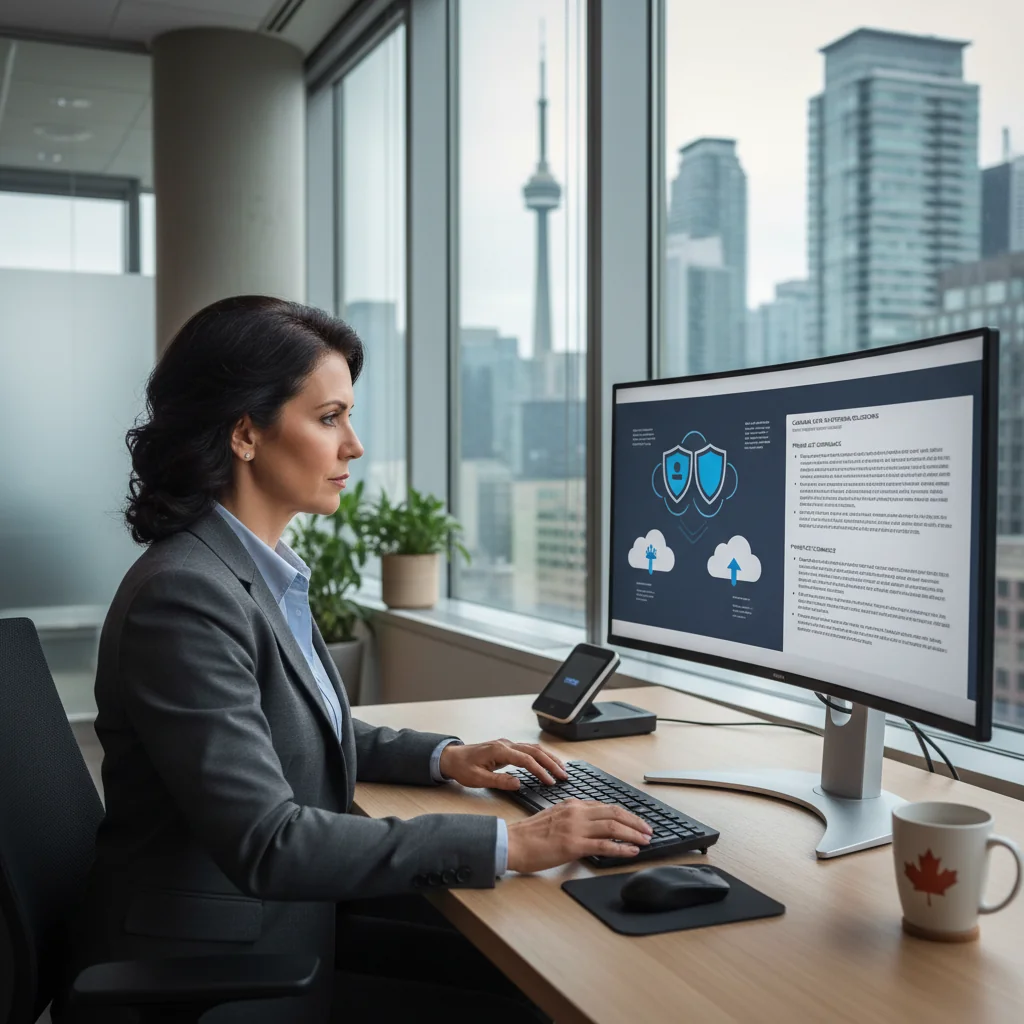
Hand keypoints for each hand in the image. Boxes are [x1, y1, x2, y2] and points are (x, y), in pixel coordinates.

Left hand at [438, 738, 569, 788]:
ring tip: (561, 769)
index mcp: (499, 750)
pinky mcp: (506, 748)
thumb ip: (498, 781)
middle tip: (564, 775)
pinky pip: (528, 750)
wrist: (451, 757)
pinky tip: (547, 762)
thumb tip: (518, 784)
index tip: (550, 781)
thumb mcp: (478, 779)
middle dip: (551, 763)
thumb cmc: (462, 768)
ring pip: (533, 748)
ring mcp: (507, 745)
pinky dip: (540, 756)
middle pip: (534, 751)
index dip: (540, 771)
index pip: (526, 760)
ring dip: (548, 758)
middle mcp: (506, 744)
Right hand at [506, 800, 653, 873]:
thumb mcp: (554, 817)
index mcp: (572, 805)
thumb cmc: (529, 834)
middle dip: (635, 822)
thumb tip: (591, 827)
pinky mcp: (573, 845)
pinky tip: (631, 852)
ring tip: (645, 840)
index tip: (636, 821)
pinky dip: (621, 848)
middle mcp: (576, 812)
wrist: (512, 842)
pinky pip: (604, 846)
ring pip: (613, 826)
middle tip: (648, 830)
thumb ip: (573, 818)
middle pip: (614, 813)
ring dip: (633, 833)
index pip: (605, 806)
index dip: (624, 814)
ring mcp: (576, 828)